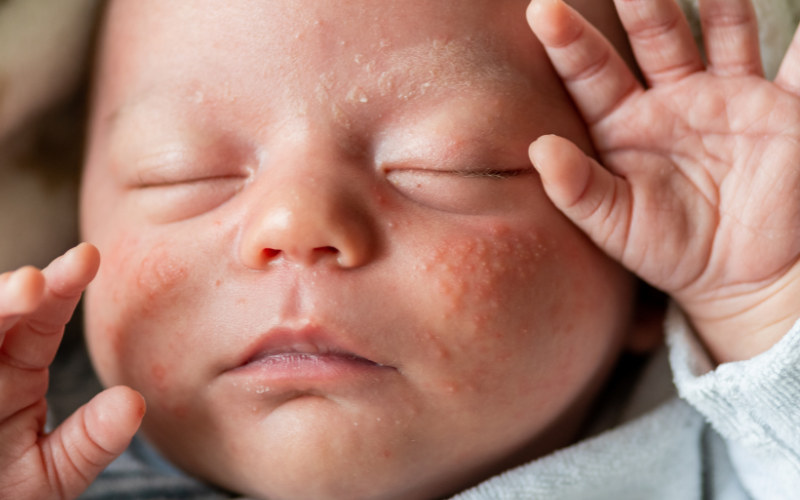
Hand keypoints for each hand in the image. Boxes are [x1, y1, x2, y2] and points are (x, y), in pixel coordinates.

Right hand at [0, 244, 144, 499]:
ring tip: (18, 294)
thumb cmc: (4, 495)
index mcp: (17, 366)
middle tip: (35, 283)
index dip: (63, 285)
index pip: (43, 316)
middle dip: (9, 294)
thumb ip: (90, 442)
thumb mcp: (49, 475)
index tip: (88, 257)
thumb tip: (135, 404)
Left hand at [527, 0, 799, 362]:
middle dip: (641, 1)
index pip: (591, 74)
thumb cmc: (669, 251)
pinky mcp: (781, 107)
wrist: (740, 278)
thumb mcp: (618, 227)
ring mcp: (727, 95)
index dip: (568, 42)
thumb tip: (538, 149)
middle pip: (654, 34)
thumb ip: (578, 191)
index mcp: (624, 124)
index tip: (544, 10)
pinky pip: (799, 63)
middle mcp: (672, 98)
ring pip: (721, 29)